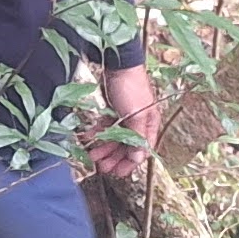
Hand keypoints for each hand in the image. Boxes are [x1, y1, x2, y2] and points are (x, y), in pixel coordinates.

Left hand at [87, 63, 161, 181]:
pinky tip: (88, 140)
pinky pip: (105, 128)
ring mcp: (125, 117)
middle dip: (114, 159)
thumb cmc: (131, 88)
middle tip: (101, 167)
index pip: (141, 151)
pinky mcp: (112, 111)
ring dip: (104, 149)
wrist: (118, 64)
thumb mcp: (137, 115)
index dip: (130, 163)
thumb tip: (138, 159)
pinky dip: (98, 135)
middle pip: (126, 147)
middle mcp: (138, 123)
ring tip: (92, 155)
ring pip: (114, 139)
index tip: (117, 173)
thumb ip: (136, 138)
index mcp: (149, 125)